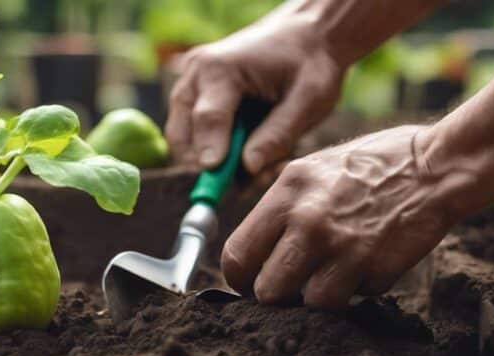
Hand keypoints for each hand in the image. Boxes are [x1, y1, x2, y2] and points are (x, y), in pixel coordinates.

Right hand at [165, 14, 345, 185]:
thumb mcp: (310, 98)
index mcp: (221, 68)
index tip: (219, 183)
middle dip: (211, 164)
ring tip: (258, 165)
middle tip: (249, 181)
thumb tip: (248, 167)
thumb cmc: (309, 63)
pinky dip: (217, 153)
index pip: (209, 118)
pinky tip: (251, 152)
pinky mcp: (193, 98)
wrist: (304, 34)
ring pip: (183, 140)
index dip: (214, 153)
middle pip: (183, 133)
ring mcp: (189, 86)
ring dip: (215, 161)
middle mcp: (195, 75)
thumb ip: (278, 134)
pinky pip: (193, 137)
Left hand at [220, 126, 453, 308]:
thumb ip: (280, 209)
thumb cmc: (372, 165)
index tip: (249, 282)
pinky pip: (349, 299)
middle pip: (267, 291)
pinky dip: (354, 292)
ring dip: (316, 298)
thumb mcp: (312, 170)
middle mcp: (307, 221)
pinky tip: (363, 266)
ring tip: (330, 275)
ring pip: (308, 304)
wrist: (437, 166)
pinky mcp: (374, 269)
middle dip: (275, 296)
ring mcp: (342, 248)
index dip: (239, 278)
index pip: (237, 255)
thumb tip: (255, 250)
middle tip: (288, 288)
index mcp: (286, 193)